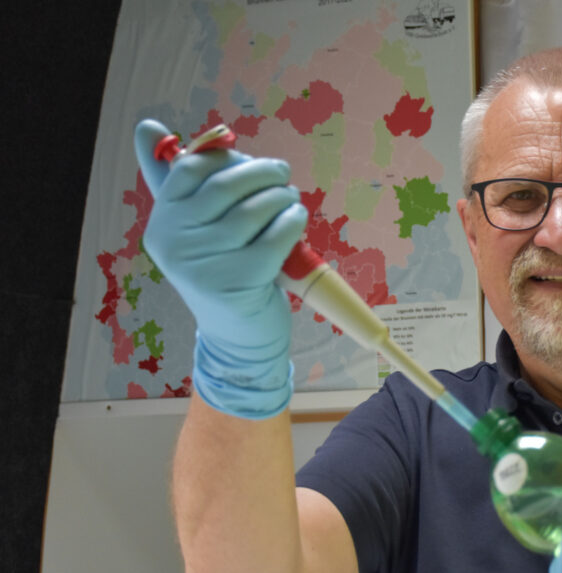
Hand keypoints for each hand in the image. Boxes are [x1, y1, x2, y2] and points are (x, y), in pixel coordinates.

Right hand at [133, 119, 306, 416]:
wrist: (240, 338)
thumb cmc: (226, 272)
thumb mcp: (199, 230)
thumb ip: (179, 182)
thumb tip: (146, 126)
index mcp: (162, 223)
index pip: (190, 170)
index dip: (224, 157)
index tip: (246, 159)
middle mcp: (174, 244)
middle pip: (224, 187)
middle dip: (260, 172)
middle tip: (282, 173)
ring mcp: (203, 266)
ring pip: (251, 211)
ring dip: (281, 196)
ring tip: (291, 198)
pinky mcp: (237, 284)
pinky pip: (274, 238)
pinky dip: (292, 221)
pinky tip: (298, 218)